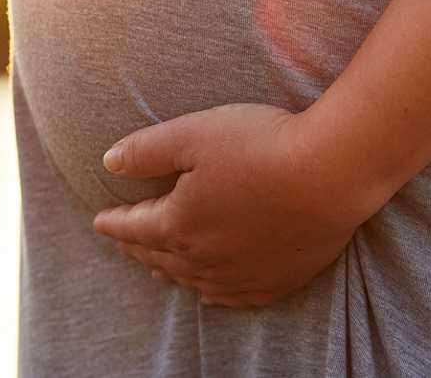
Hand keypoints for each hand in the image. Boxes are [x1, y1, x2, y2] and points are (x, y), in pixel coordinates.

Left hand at [91, 102, 380, 307]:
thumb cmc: (261, 145)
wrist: (331, 173)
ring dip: (170, 271)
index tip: (99, 220)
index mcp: (179, 224)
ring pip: (193, 280)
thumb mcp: (194, 133)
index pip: (134, 227)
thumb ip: (147, 150)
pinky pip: (234, 296)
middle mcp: (205, 259)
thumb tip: (108, 162)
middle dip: (137, 247)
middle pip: (160, 257)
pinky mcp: (278, 279)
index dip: (114, 221)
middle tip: (124, 241)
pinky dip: (213, 293)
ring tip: (158, 266)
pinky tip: (210, 292)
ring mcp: (243, 274)